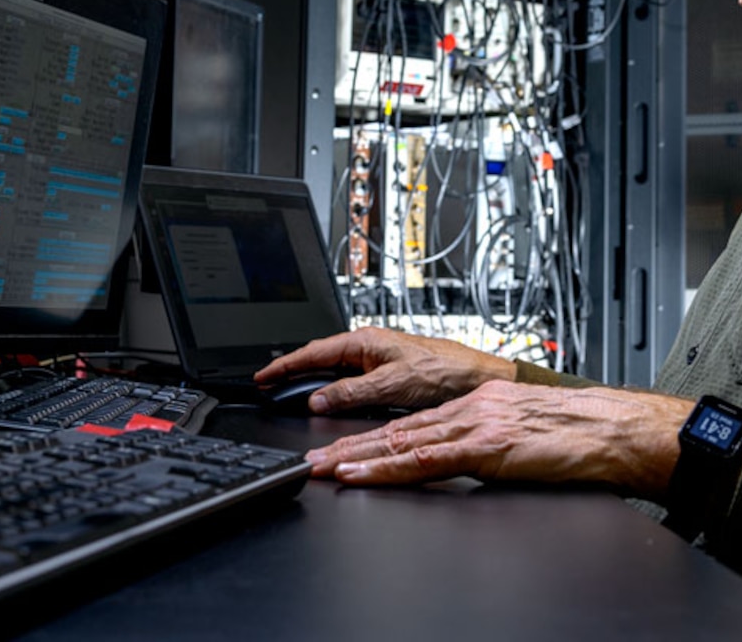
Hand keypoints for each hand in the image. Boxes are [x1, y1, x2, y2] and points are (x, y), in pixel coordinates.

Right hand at [252, 327, 516, 412]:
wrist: (478, 378)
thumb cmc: (446, 372)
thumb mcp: (392, 384)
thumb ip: (351, 392)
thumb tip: (317, 399)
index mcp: (366, 341)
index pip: (314, 352)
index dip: (284, 365)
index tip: (262, 376)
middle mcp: (370, 347)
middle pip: (320, 359)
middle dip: (293, 371)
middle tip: (268, 385)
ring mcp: (378, 359)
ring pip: (335, 370)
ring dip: (312, 381)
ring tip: (289, 391)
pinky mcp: (388, 373)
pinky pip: (350, 380)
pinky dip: (332, 389)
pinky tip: (327, 398)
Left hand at [304, 381, 694, 498]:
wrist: (614, 430)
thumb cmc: (583, 436)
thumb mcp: (526, 435)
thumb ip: (493, 444)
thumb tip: (475, 462)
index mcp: (481, 404)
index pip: (415, 423)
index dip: (374, 438)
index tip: (343, 451)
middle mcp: (471, 408)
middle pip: (397, 429)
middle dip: (350, 446)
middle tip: (312, 460)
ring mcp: (476, 425)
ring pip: (402, 441)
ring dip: (356, 458)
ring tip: (322, 469)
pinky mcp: (486, 446)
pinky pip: (425, 459)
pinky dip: (387, 467)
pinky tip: (363, 474)